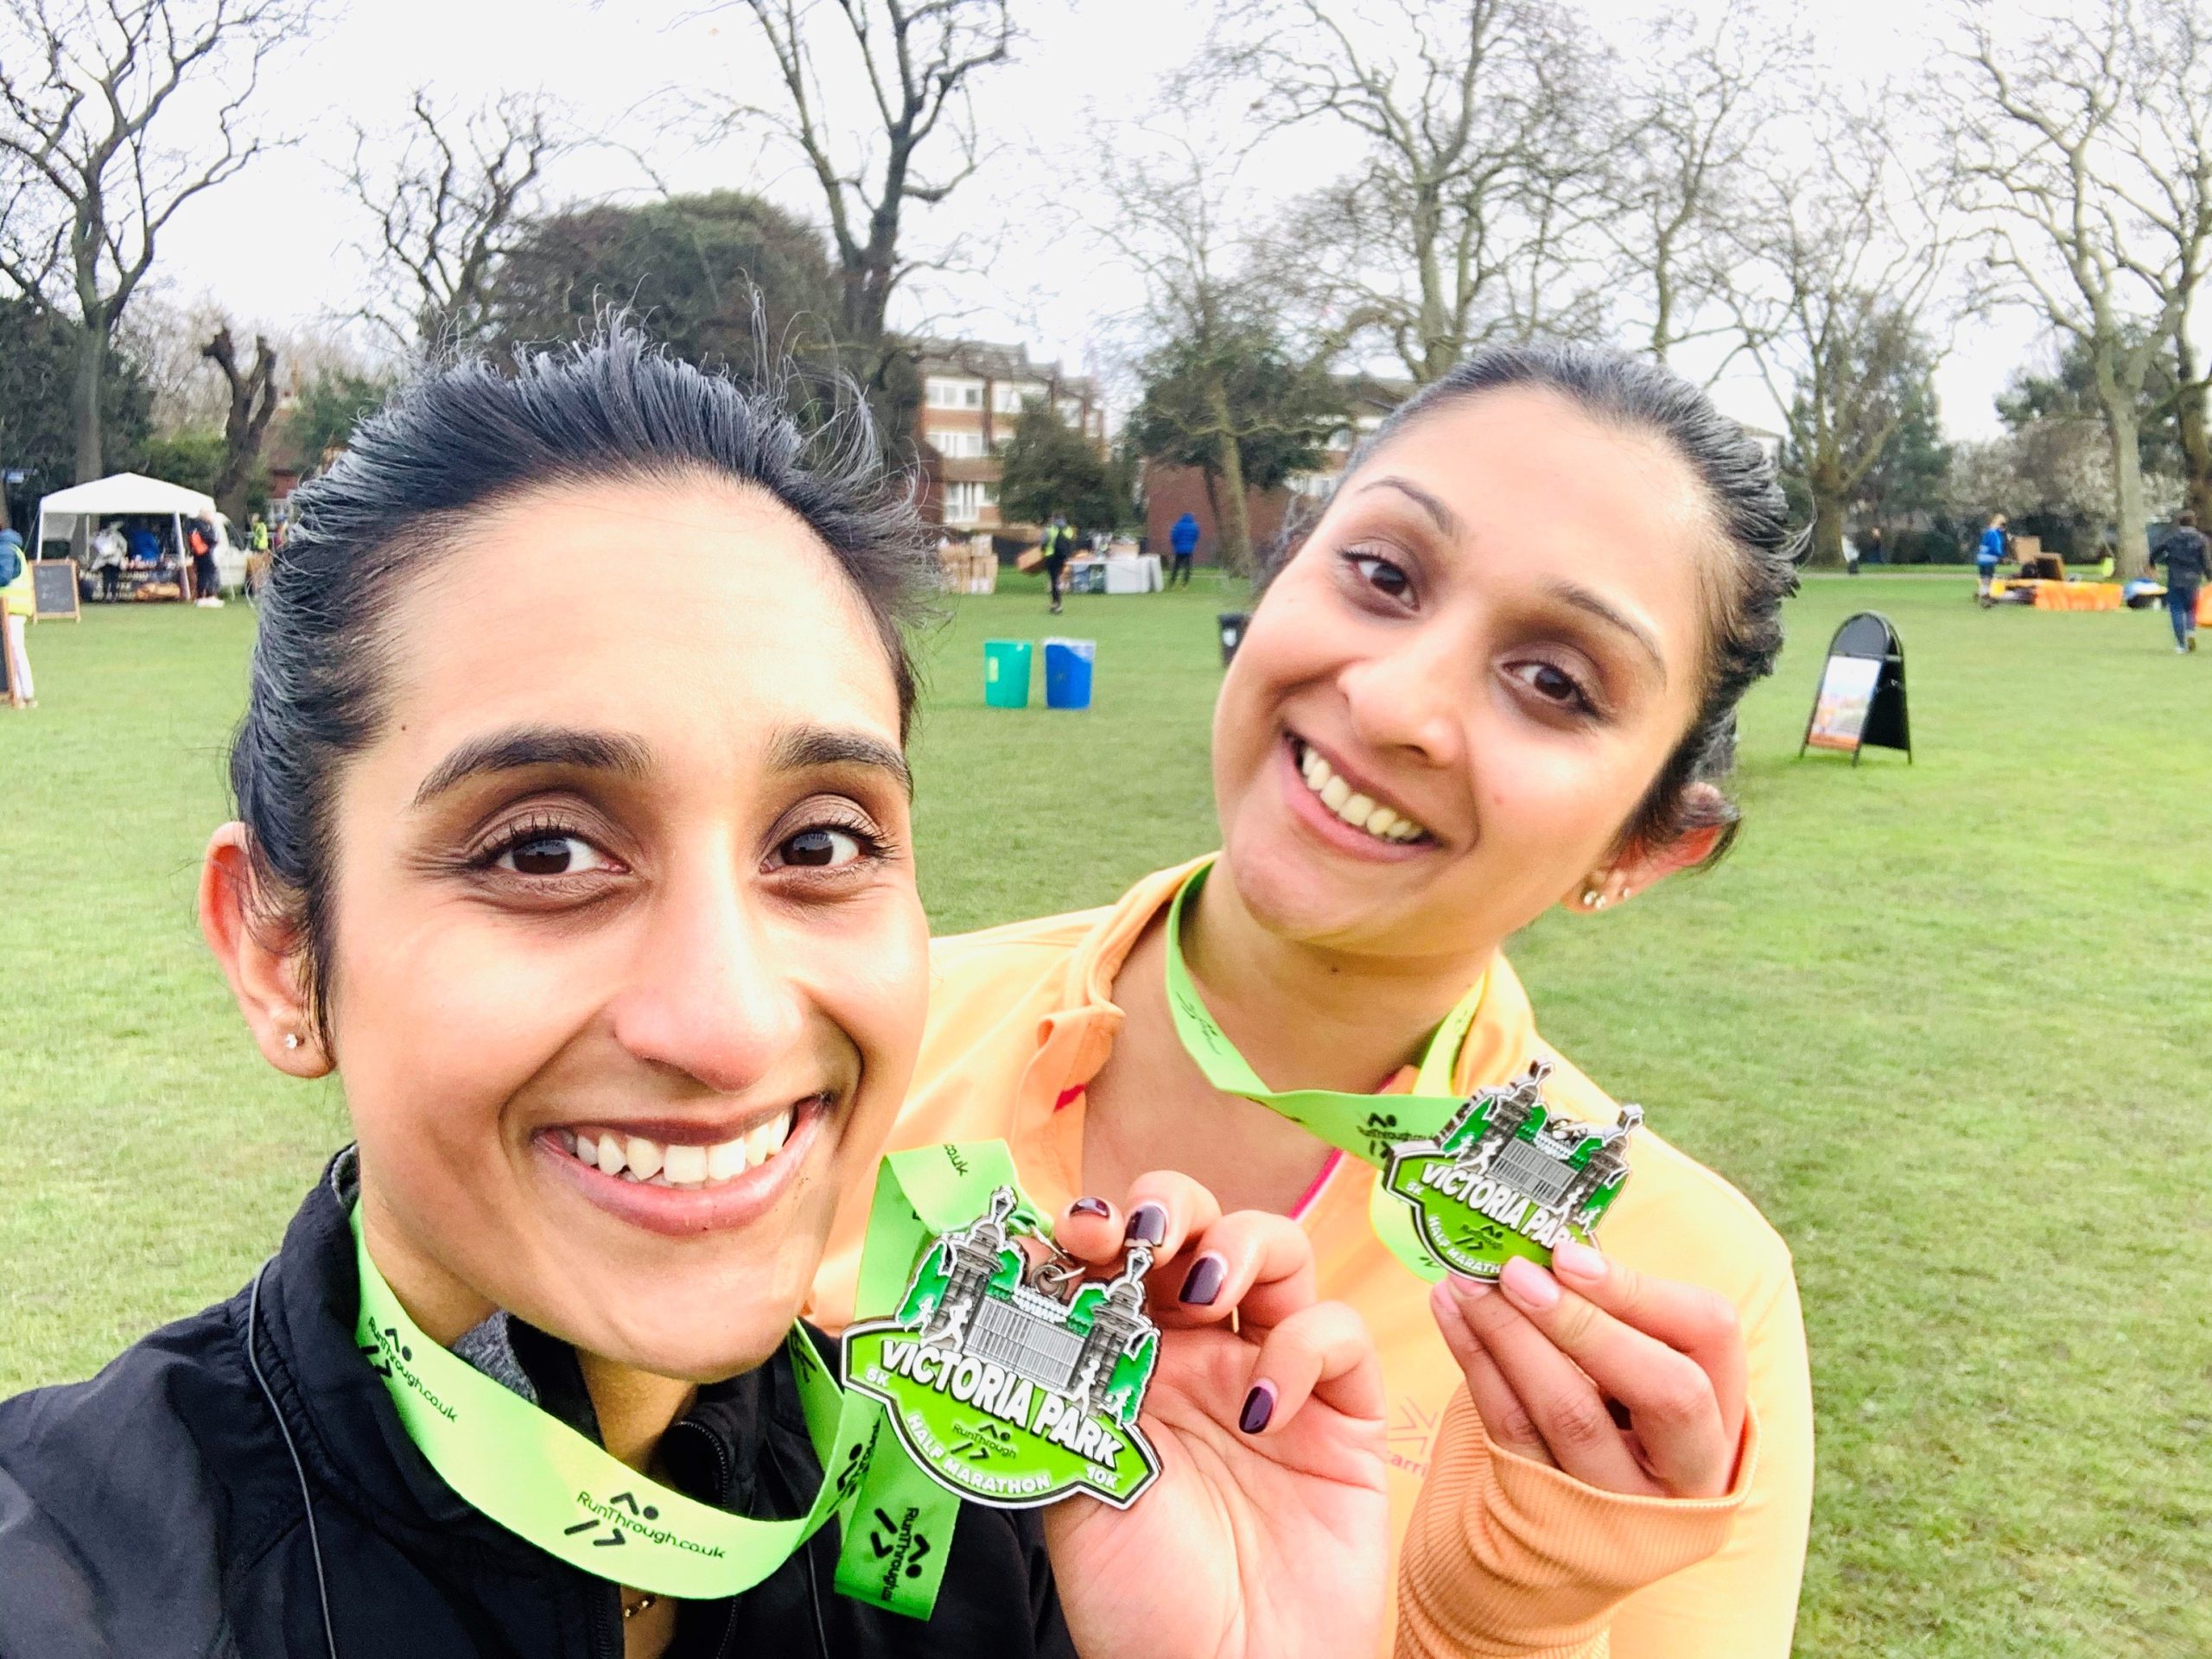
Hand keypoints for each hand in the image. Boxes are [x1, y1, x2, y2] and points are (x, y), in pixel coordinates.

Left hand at [1040, 1174, 1388, 1658]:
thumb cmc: (1138, 1598)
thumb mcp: (1065, 1482)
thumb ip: (1044, 1387)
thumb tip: (990, 1294)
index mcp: (1124, 1358)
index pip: (1113, 1255)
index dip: (1094, 1224)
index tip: (1070, 1231)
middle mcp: (1197, 1352)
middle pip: (1196, 1225)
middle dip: (1169, 1204)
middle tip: (1142, 1236)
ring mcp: (1272, 1372)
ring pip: (1277, 1248)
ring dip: (1239, 1244)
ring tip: (1204, 1294)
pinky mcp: (1342, 1413)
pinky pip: (1335, 1334)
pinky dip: (1302, 1347)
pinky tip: (1259, 1410)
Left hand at [1430, 1241, 1746, 1497]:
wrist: (1580, 1524)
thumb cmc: (1617, 1416)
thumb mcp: (1641, 1366)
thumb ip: (1613, 1311)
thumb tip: (1545, 1244)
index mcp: (1726, 1409)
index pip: (1709, 1333)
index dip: (1637, 1290)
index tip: (1565, 1254)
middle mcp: (1691, 1467)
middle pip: (1663, 1391)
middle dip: (1582, 1323)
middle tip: (1513, 1272)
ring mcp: (1626, 1504)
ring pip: (1573, 1416)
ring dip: (1510, 1335)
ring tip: (1465, 1283)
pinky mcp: (1558, 1516)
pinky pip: (1514, 1436)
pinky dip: (1478, 1366)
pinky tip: (1453, 1317)